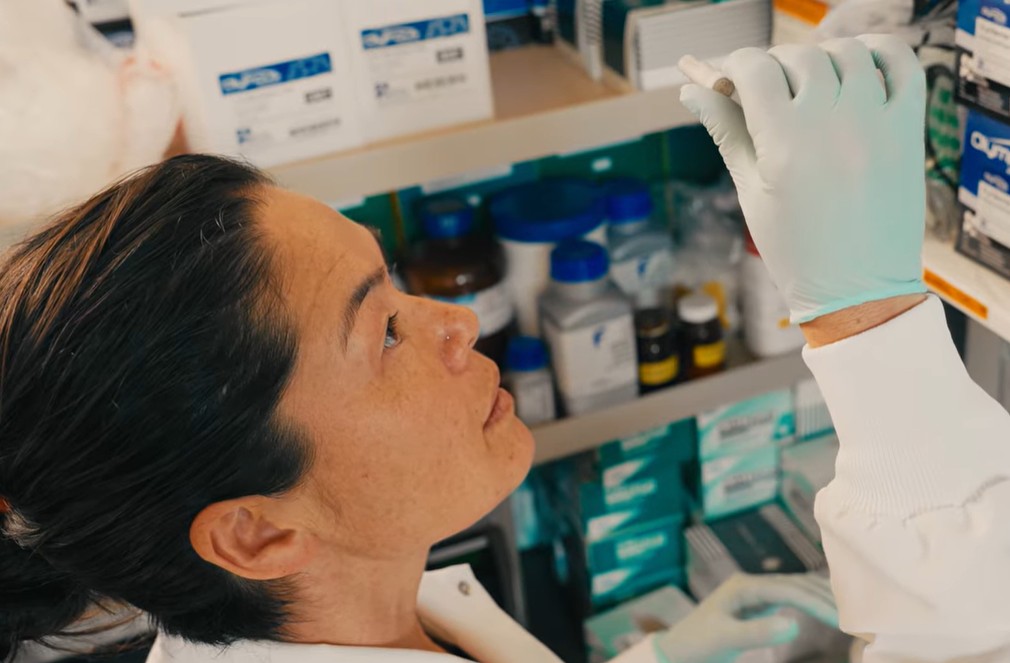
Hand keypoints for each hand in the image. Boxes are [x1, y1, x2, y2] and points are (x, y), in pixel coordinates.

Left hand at [654, 573, 838, 662]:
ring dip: (822, 598)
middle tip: (861, 615)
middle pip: (797, 585)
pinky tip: (828, 609)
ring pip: (796, 589)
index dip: (818, 604)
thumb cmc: (696, 645)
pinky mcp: (756, 605)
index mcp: (743, 586)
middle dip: (827, 598)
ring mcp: (754, 593)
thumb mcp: (725, 640)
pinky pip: (790, 599)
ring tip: (852, 612)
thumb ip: (757, 632)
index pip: (790, 590)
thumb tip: (794, 623)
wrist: (675, 652)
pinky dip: (810, 603)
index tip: (844, 621)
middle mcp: (750, 584)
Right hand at [679, 36, 927, 322]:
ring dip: (821, 57)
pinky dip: (880, 51)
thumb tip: (692, 92)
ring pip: (846, 51)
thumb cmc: (797, 250)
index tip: (727, 80)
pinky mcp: (907, 129)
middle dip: (772, 65)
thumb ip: (726, 131)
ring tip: (807, 85)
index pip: (753, 68)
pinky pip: (902, 63)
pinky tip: (858, 67)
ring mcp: (875, 120)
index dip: (732, 66)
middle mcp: (832, 121)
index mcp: (785, 140)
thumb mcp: (750, 190)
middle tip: (762, 91)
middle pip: (797, 56)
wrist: (858, 290)